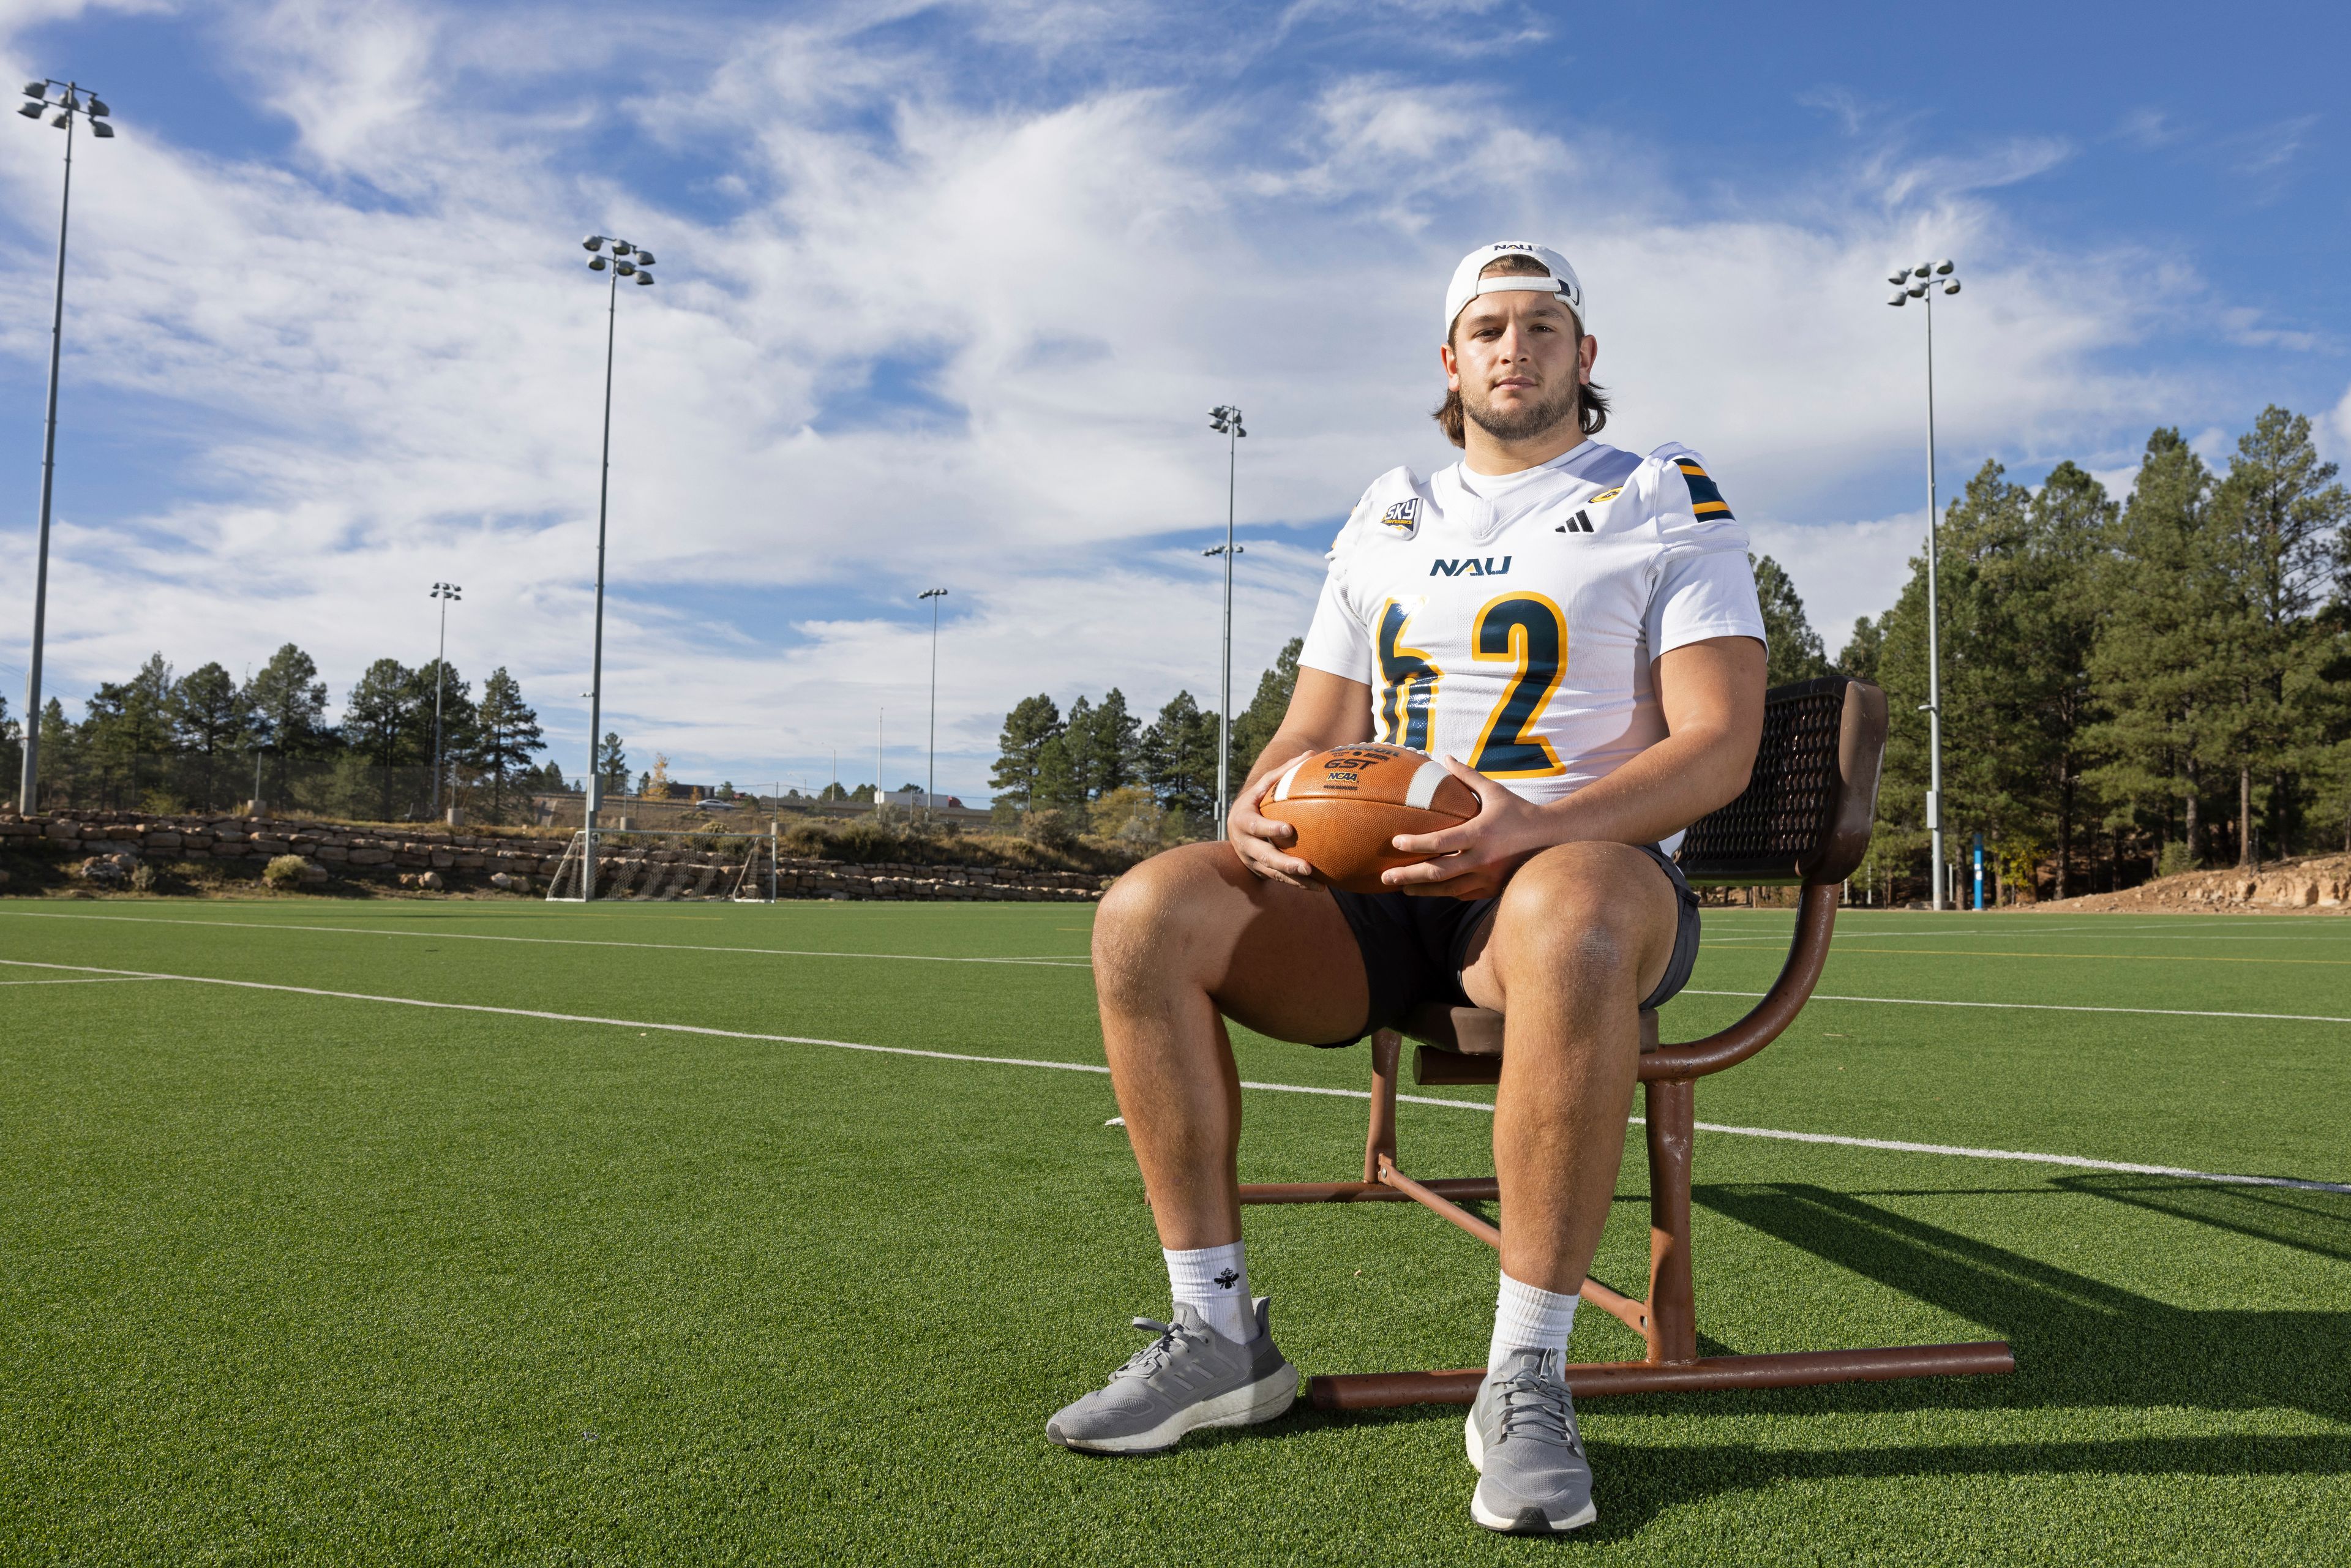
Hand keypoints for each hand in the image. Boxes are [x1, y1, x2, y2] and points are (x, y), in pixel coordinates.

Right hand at [1227, 766, 1317, 885]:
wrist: (1236, 828)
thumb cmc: (1256, 801)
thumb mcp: (1264, 786)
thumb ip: (1283, 773)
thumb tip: (1310, 754)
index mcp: (1242, 821)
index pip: (1255, 827)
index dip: (1270, 829)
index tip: (1289, 829)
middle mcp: (1245, 845)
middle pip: (1264, 857)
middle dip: (1285, 864)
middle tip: (1306, 867)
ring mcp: (1252, 861)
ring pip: (1274, 874)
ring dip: (1296, 881)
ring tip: (1320, 886)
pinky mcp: (1261, 872)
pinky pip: (1280, 880)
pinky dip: (1299, 885)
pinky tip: (1320, 887)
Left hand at [1381, 754, 1552, 898]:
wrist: (1554, 839)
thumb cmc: (1520, 811)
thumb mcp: (1494, 791)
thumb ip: (1467, 776)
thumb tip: (1444, 757)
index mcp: (1480, 833)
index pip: (1440, 842)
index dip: (1415, 844)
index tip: (1395, 842)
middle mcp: (1482, 859)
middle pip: (1438, 873)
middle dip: (1409, 876)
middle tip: (1385, 878)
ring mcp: (1488, 878)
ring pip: (1448, 890)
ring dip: (1423, 890)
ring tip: (1402, 888)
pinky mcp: (1493, 889)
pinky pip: (1463, 894)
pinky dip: (1445, 892)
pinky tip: (1430, 890)